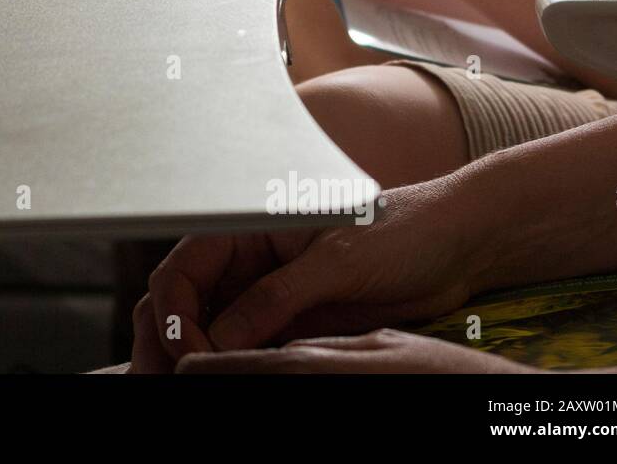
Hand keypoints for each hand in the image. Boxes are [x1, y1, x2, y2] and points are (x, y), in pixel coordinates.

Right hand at [128, 181, 484, 373]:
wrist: (456, 245)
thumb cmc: (401, 229)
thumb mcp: (335, 262)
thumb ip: (275, 297)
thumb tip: (218, 340)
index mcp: (247, 227)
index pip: (182, 271)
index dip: (174, 315)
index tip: (190, 355)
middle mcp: (247, 260)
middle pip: (182, 303)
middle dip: (165, 341)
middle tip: (160, 381)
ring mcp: (265, 294)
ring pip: (205, 331)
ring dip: (190, 359)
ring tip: (184, 388)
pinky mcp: (289, 323)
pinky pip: (244, 349)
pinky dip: (228, 368)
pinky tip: (224, 383)